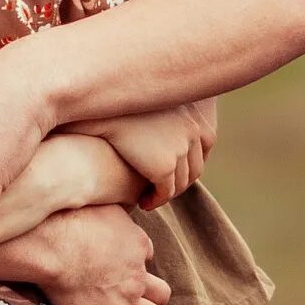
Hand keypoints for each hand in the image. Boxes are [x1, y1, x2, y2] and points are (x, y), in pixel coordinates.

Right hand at [37, 205, 171, 304]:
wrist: (54, 246)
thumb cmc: (69, 220)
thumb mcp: (100, 204)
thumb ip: (109, 209)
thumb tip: (104, 200)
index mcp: (136, 244)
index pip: (145, 253)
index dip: (138, 259)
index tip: (130, 263)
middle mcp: (138, 274)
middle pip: (160, 290)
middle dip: (157, 296)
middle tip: (154, 302)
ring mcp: (128, 301)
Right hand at [89, 99, 215, 209]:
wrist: (99, 111)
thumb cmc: (117, 104)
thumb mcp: (150, 102)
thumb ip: (166, 116)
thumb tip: (171, 135)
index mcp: (194, 110)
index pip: (206, 140)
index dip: (191, 157)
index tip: (175, 166)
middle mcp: (193, 129)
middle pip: (195, 165)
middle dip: (180, 180)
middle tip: (161, 188)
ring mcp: (182, 148)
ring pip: (181, 183)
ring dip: (167, 193)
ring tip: (149, 196)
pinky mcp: (165, 166)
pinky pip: (166, 192)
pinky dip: (156, 200)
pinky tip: (143, 202)